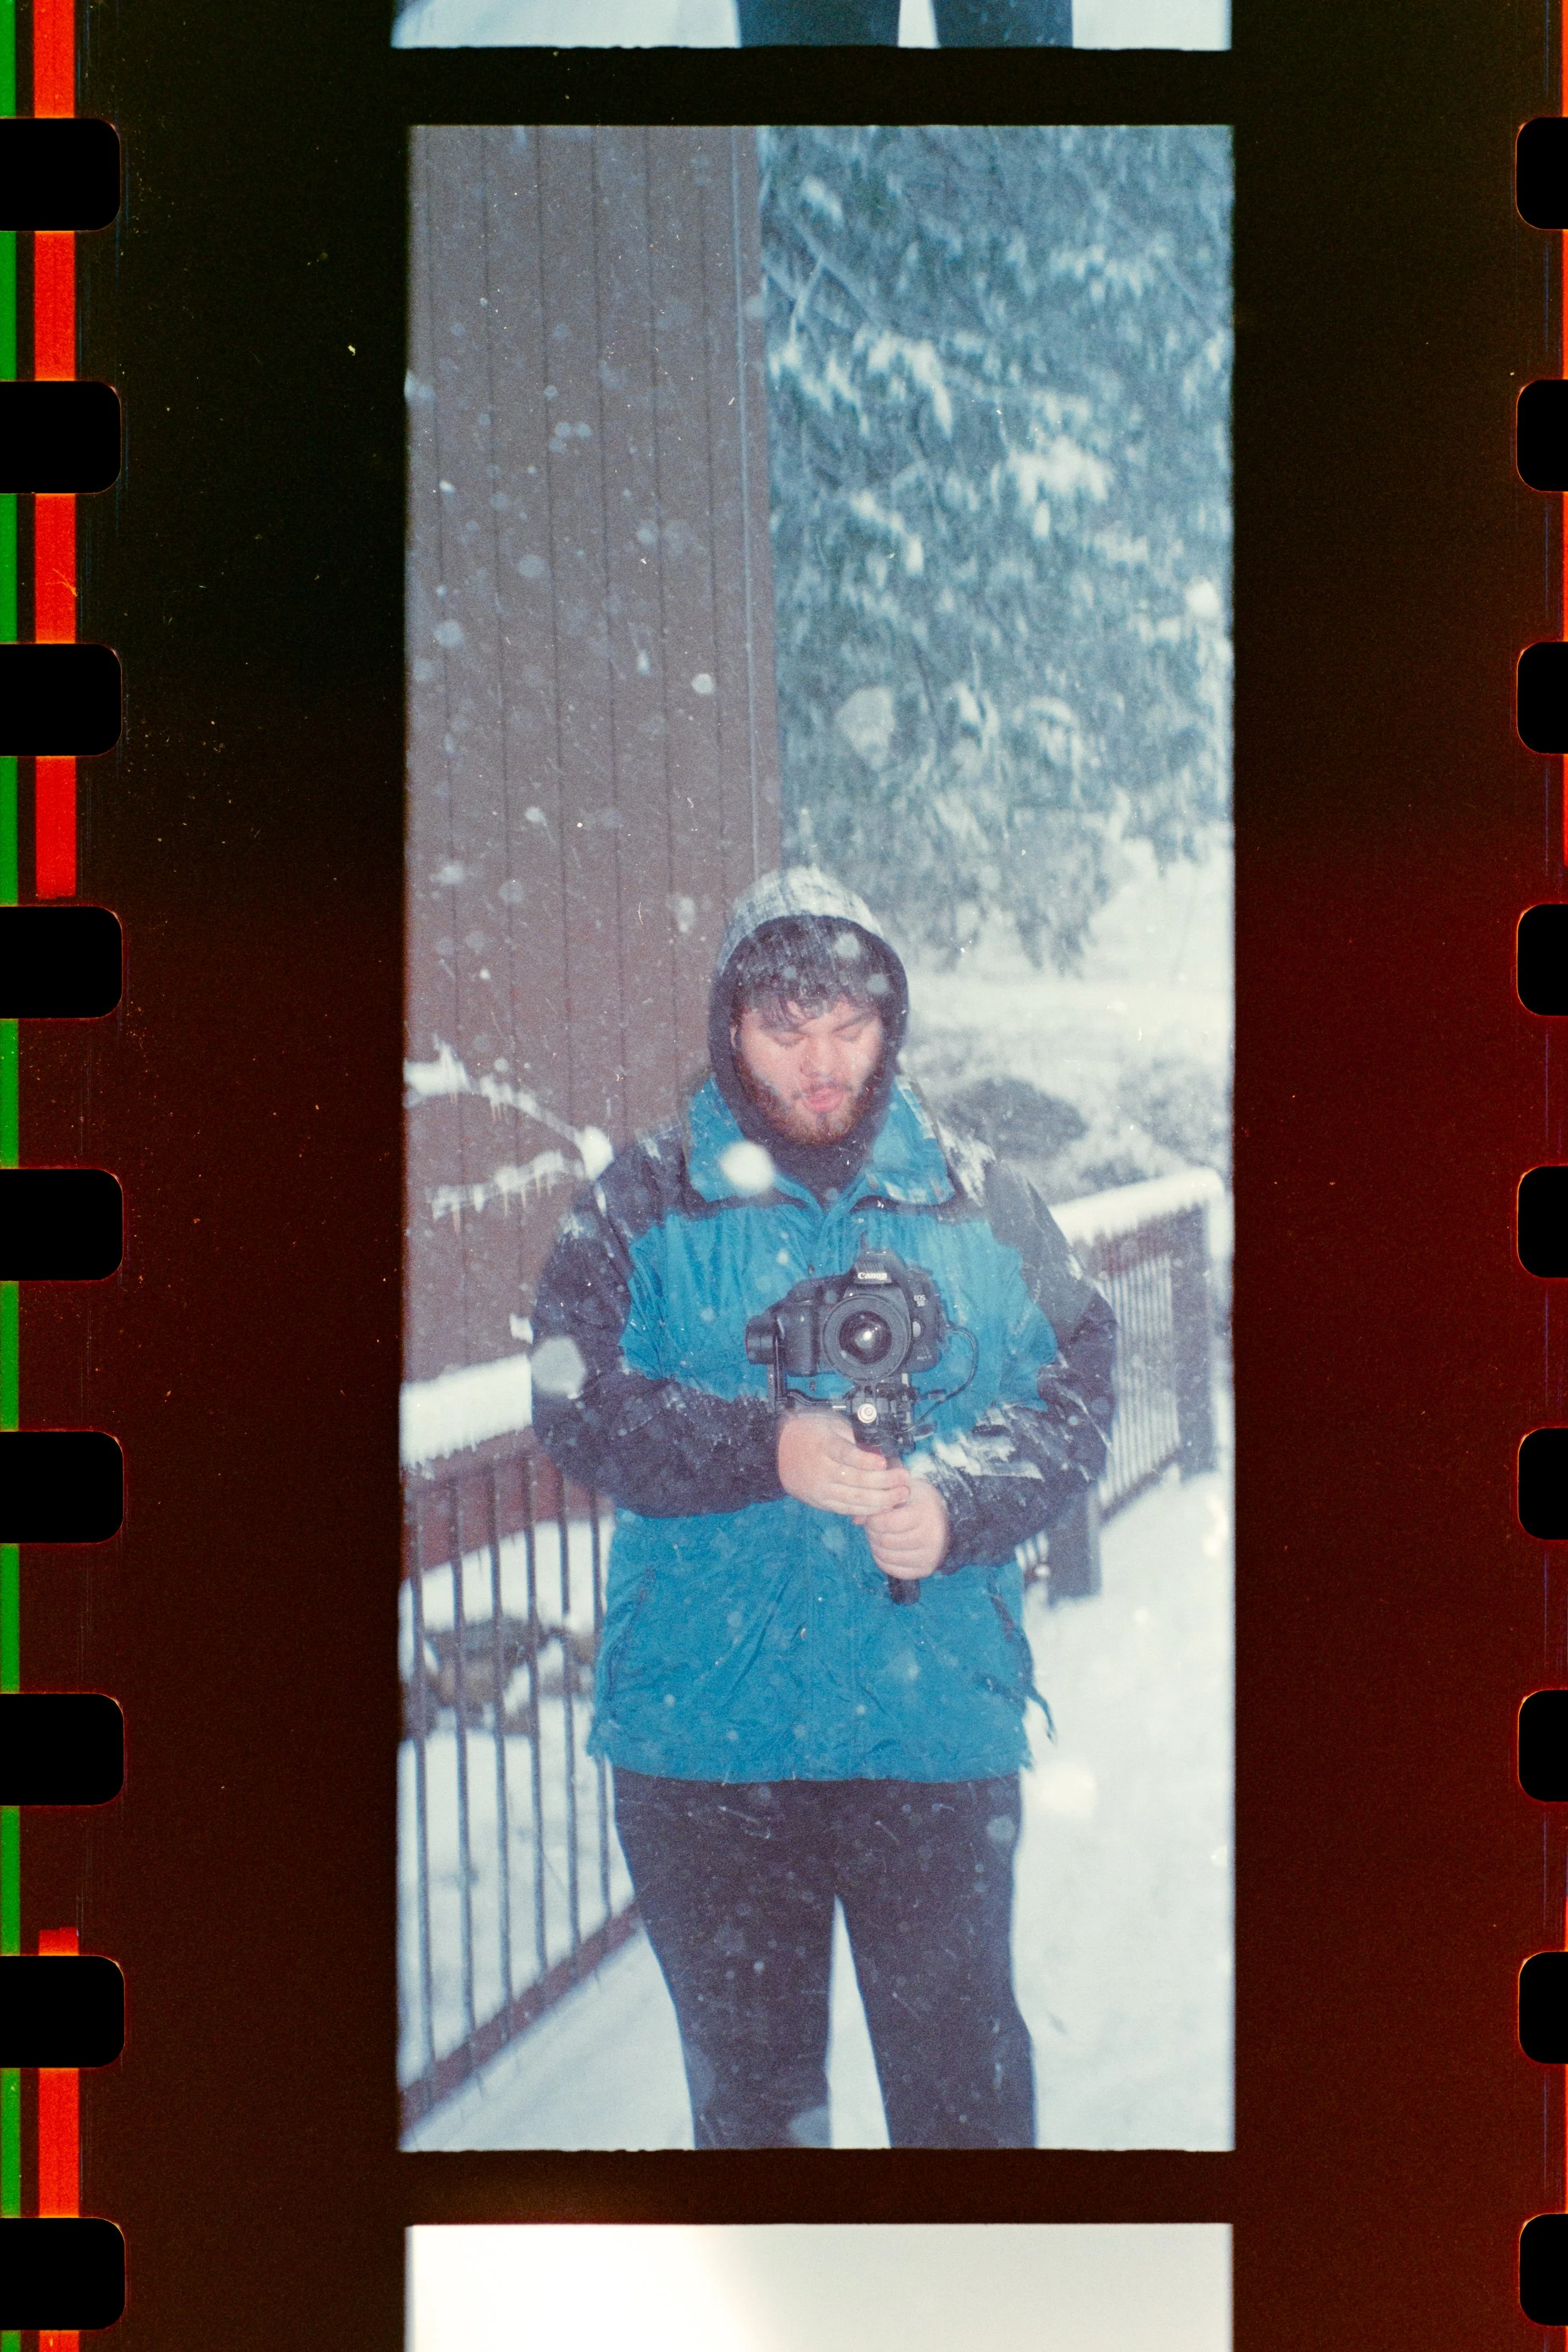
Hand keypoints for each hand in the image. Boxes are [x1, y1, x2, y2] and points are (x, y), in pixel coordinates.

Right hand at [777, 1410, 910, 1520]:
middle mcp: (821, 1470)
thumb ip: (853, 1439)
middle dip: (885, 1482)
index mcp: (824, 1446)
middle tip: (904, 1480)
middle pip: (856, 1480)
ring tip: (900, 1495)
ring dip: (881, 1499)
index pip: (846, 1455)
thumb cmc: (809, 1433)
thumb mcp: (831, 1425)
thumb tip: (879, 1452)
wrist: (777, 1451)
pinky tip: (884, 1506)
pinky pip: (846, 1509)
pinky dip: (867, 1509)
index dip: (866, 1460)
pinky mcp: (820, 1501)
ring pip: (854, 1498)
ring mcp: (820, 1489)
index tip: (884, 1462)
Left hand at [863, 1476, 949, 1579]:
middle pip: (886, 1541)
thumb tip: (856, 1520)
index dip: (873, 1520)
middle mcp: (932, 1536)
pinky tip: (885, 1549)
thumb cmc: (916, 1501)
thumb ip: (877, 1502)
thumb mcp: (900, 1492)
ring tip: (879, 1536)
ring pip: (887, 1557)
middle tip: (873, 1526)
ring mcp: (930, 1555)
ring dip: (876, 1547)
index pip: (887, 1523)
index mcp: (925, 1512)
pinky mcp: (926, 1569)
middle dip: (872, 1533)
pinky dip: (883, 1560)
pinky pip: (894, 1570)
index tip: (873, 1516)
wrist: (943, 1517)